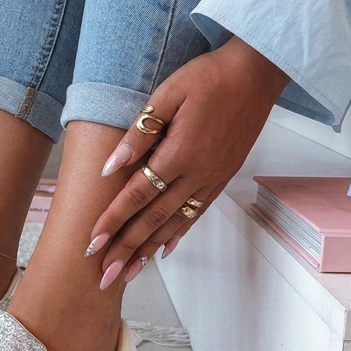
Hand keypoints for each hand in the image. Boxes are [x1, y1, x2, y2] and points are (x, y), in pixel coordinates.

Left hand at [88, 36, 289, 287]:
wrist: (257, 74)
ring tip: (129, 272)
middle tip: (105, 276)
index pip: (138, 195)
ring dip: (150, 250)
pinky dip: (178, 233)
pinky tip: (165, 249)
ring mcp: (212, 178)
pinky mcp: (222, 177)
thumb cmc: (209, 77)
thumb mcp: (168, 94)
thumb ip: (139, 133)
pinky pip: (197, 213)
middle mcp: (197, 173)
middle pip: (154, 219)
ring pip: (175, 222)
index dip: (113, 221)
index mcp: (180, 153)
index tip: (92, 243)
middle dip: (126, 249)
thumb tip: (112, 166)